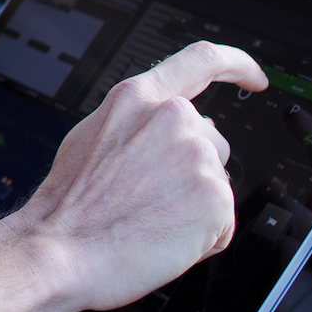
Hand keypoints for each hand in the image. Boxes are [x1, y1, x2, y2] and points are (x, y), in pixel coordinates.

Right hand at [11, 42, 261, 311]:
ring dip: (193, 208)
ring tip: (148, 223)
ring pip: (215, 185)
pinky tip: (162, 241)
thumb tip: (179, 127)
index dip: (237, 65)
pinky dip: (200, 240)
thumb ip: (139, 123)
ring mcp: (197, 157)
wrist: (57, 251)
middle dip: (192, 175)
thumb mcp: (93, 139)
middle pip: (212, 143)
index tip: (254, 78)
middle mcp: (173, 118)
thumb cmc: (68, 207)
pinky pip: (222, 224)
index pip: (202, 60)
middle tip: (150, 203)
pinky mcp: (215, 199)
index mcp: (139, 98)